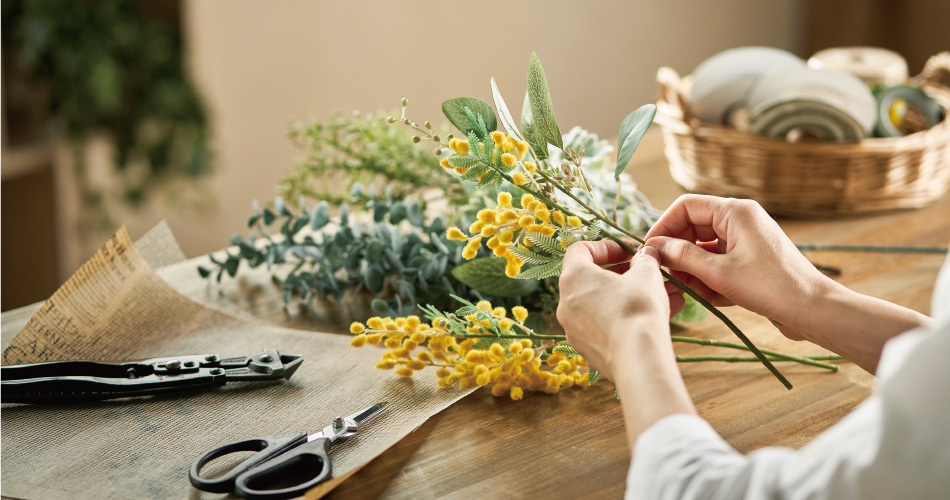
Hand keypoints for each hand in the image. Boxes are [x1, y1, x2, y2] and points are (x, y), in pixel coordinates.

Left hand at [556, 240, 678, 379]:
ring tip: (661, 297)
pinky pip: (604, 327)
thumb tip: (646, 255)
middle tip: (644, 274)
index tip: (628, 252)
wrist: (638, 358)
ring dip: (627, 298)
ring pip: (601, 305)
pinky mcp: (587, 350)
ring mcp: (574, 330)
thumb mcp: (647, 274)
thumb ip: (645, 259)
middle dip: (621, 274)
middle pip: (590, 280)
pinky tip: (655, 320)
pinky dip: (624, 319)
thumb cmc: (638, 307)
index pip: (580, 250)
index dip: (606, 247)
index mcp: (573, 278)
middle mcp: (566, 304)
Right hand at [644, 194, 834, 340]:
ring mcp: (745, 241)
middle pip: (692, 228)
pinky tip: (708, 298)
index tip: (649, 251)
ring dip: (691, 270)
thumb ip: (682, 257)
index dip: (663, 227)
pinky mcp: (748, 262)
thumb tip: (652, 247)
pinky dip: (708, 280)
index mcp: (735, 212)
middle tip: (662, 275)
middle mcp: (739, 221)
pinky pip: (717, 264)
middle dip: (676, 252)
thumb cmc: (770, 286)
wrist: (812, 310)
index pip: (686, 207)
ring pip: (703, 250)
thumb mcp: (719, 272)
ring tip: (687, 291)